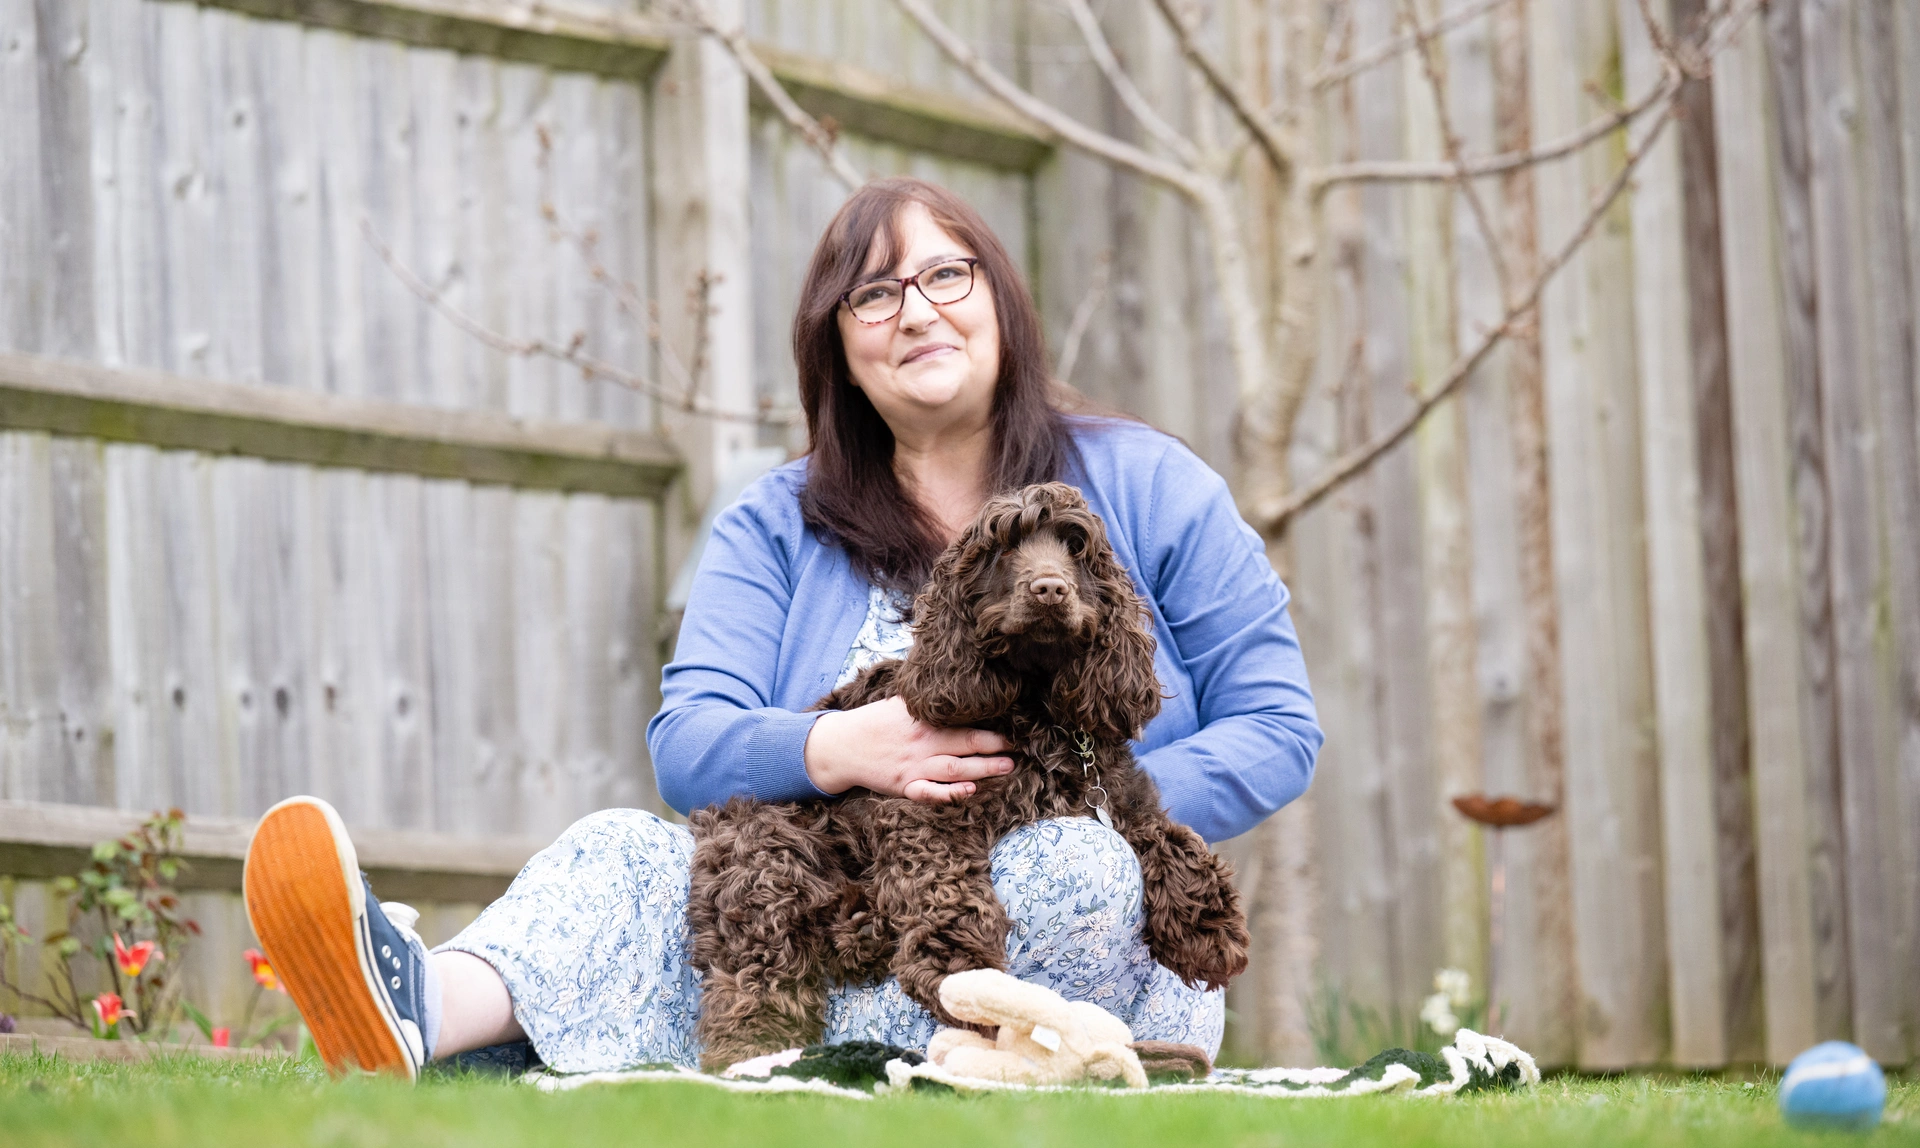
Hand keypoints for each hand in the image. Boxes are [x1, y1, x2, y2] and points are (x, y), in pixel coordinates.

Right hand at [804, 696, 1012, 802]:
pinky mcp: (904, 786)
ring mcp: (914, 766)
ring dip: (983, 768)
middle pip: (966, 743)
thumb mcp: (900, 703)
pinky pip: (930, 793)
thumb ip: (926, 700)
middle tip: (1020, 747)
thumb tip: (952, 683)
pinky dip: (949, 793)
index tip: (1014, 726)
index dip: (990, 724)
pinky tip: (969, 792)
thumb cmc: (875, 722)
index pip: (964, 720)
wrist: (842, 746)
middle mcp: (923, 742)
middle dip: (995, 746)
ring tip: (1008, 768)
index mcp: (924, 720)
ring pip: (955, 768)